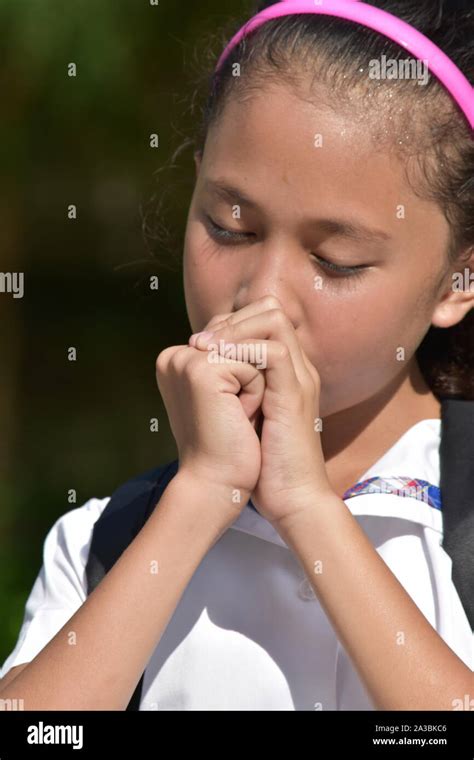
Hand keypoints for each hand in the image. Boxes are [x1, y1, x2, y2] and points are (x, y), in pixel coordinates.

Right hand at [155, 341, 264, 522]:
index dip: (249, 374)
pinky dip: (255, 394)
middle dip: (253, 376)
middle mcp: (175, 355)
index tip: (230, 410)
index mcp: (179, 359)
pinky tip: (236, 420)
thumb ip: (235, 357)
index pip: (235, 338)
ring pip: (250, 350)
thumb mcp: (233, 391)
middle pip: (243, 339)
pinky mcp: (200, 369)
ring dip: (255, 386)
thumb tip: (262, 322)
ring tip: (236, 417)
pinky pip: (253, 365)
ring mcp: (185, 359)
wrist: (222, 484)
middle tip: (234, 415)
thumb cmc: (232, 444)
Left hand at [189, 296, 333, 525]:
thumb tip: (199, 378)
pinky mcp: (295, 395)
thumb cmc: (265, 467)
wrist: (292, 500)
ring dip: (234, 329)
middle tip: (199, 342)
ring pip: (273, 320)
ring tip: (204, 349)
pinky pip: (273, 351)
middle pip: (271, 310)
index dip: (230, 324)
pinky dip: (241, 351)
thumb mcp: (243, 421)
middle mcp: (297, 369)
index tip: (200, 344)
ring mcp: (299, 379)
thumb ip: (232, 394)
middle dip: (231, 319)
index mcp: (286, 373)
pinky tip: (215, 364)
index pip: (264, 320)